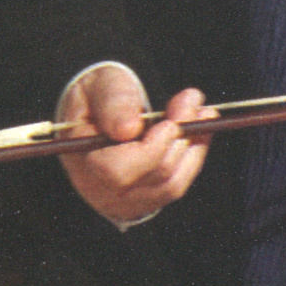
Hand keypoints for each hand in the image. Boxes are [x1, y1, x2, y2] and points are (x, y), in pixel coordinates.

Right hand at [57, 64, 214, 224]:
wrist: (99, 110)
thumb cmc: (100, 95)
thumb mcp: (102, 85)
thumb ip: (113, 101)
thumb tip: (128, 129)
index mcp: (82, 160)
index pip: (118, 171)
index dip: (153, 147)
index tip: (171, 120)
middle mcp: (99, 190)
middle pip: (154, 177)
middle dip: (181, 136)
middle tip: (193, 99)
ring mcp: (123, 200)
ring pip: (172, 185)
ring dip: (194, 146)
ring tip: (202, 113)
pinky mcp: (144, 200)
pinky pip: (176, 185)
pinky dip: (193, 157)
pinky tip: (197, 130)